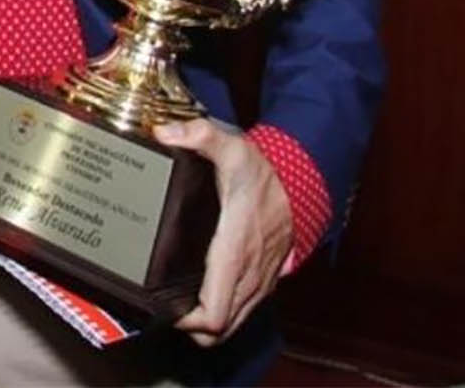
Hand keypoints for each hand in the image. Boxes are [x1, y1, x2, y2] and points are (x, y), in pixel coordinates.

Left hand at [155, 119, 292, 346]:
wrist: (302, 187)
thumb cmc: (264, 175)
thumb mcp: (232, 148)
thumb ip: (199, 136)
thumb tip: (165, 134)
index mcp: (235, 252)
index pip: (213, 311)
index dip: (186, 322)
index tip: (163, 309)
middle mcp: (248, 276)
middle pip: (217, 331)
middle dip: (188, 328)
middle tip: (163, 308)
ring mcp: (257, 284)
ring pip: (229, 328)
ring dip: (204, 326)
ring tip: (176, 307)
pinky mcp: (261, 284)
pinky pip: (239, 314)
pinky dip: (220, 315)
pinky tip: (199, 298)